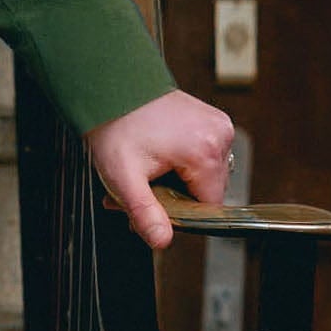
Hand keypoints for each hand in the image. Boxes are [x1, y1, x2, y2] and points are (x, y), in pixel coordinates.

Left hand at [85, 88, 235, 252]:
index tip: (151, 205)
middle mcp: (219, 136)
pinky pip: (201, 155)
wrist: (111, 89)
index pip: (208, 207)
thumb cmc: (116, 127)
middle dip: (172, 196)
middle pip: (205, 190)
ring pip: (202, 174)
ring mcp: (217, 125)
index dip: (178, 214)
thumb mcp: (124, 178)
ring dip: (174, 180)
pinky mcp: (210, 120)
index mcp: (206, 151)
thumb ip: (144, 213)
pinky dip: (179, 162)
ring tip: (144, 170)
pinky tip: (157, 157)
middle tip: (138, 188)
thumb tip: (161, 242)